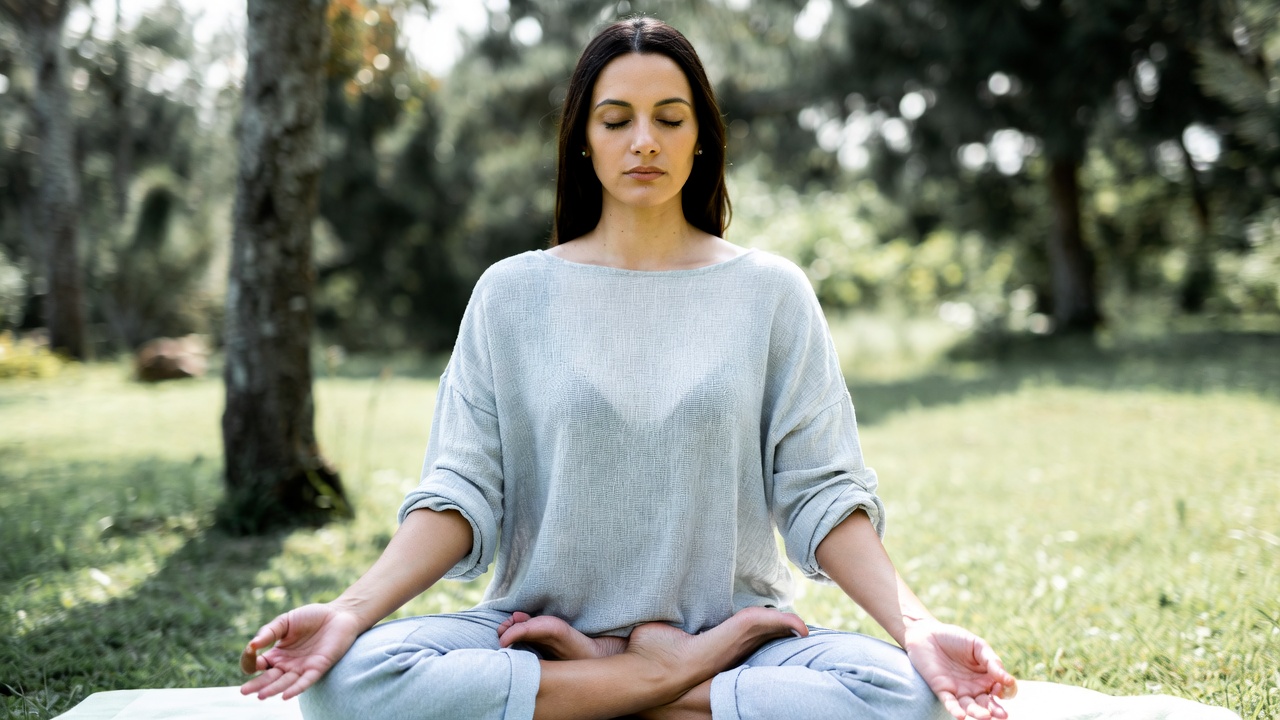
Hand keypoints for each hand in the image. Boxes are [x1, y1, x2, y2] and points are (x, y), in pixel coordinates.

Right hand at [239, 603, 365, 700]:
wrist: (339, 614)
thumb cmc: (312, 617)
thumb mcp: (285, 621)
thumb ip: (269, 632)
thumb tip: (252, 645)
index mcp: (277, 654)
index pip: (259, 664)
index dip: (251, 661)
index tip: (249, 654)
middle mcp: (288, 664)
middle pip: (269, 678)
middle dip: (257, 685)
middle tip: (244, 691)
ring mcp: (302, 667)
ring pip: (285, 682)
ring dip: (273, 689)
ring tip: (260, 695)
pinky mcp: (318, 668)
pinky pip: (305, 682)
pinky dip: (295, 689)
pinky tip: (285, 696)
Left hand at [902, 619, 1017, 719]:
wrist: (927, 633)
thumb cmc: (955, 638)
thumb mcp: (977, 646)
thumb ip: (992, 661)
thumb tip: (1009, 680)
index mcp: (986, 676)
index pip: (1000, 689)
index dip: (1004, 690)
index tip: (1003, 685)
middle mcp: (975, 687)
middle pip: (987, 703)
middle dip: (995, 710)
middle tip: (1003, 716)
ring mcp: (959, 690)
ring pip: (970, 707)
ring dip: (978, 713)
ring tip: (986, 716)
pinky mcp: (942, 690)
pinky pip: (950, 703)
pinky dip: (955, 710)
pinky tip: (961, 716)